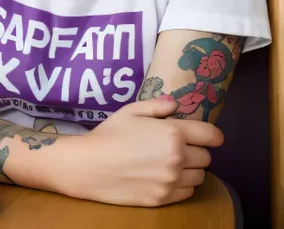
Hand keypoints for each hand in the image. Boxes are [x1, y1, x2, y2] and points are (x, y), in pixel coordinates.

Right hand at [57, 96, 222, 206]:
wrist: (90, 166)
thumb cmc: (110, 134)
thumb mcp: (131, 111)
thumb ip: (157, 106)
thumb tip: (175, 105)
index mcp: (173, 133)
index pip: (211, 135)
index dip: (213, 135)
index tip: (210, 136)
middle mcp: (178, 158)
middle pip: (206, 157)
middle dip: (197, 150)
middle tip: (181, 147)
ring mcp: (171, 181)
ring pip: (199, 177)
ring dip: (192, 169)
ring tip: (174, 163)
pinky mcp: (163, 199)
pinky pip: (187, 192)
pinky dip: (182, 185)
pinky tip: (166, 176)